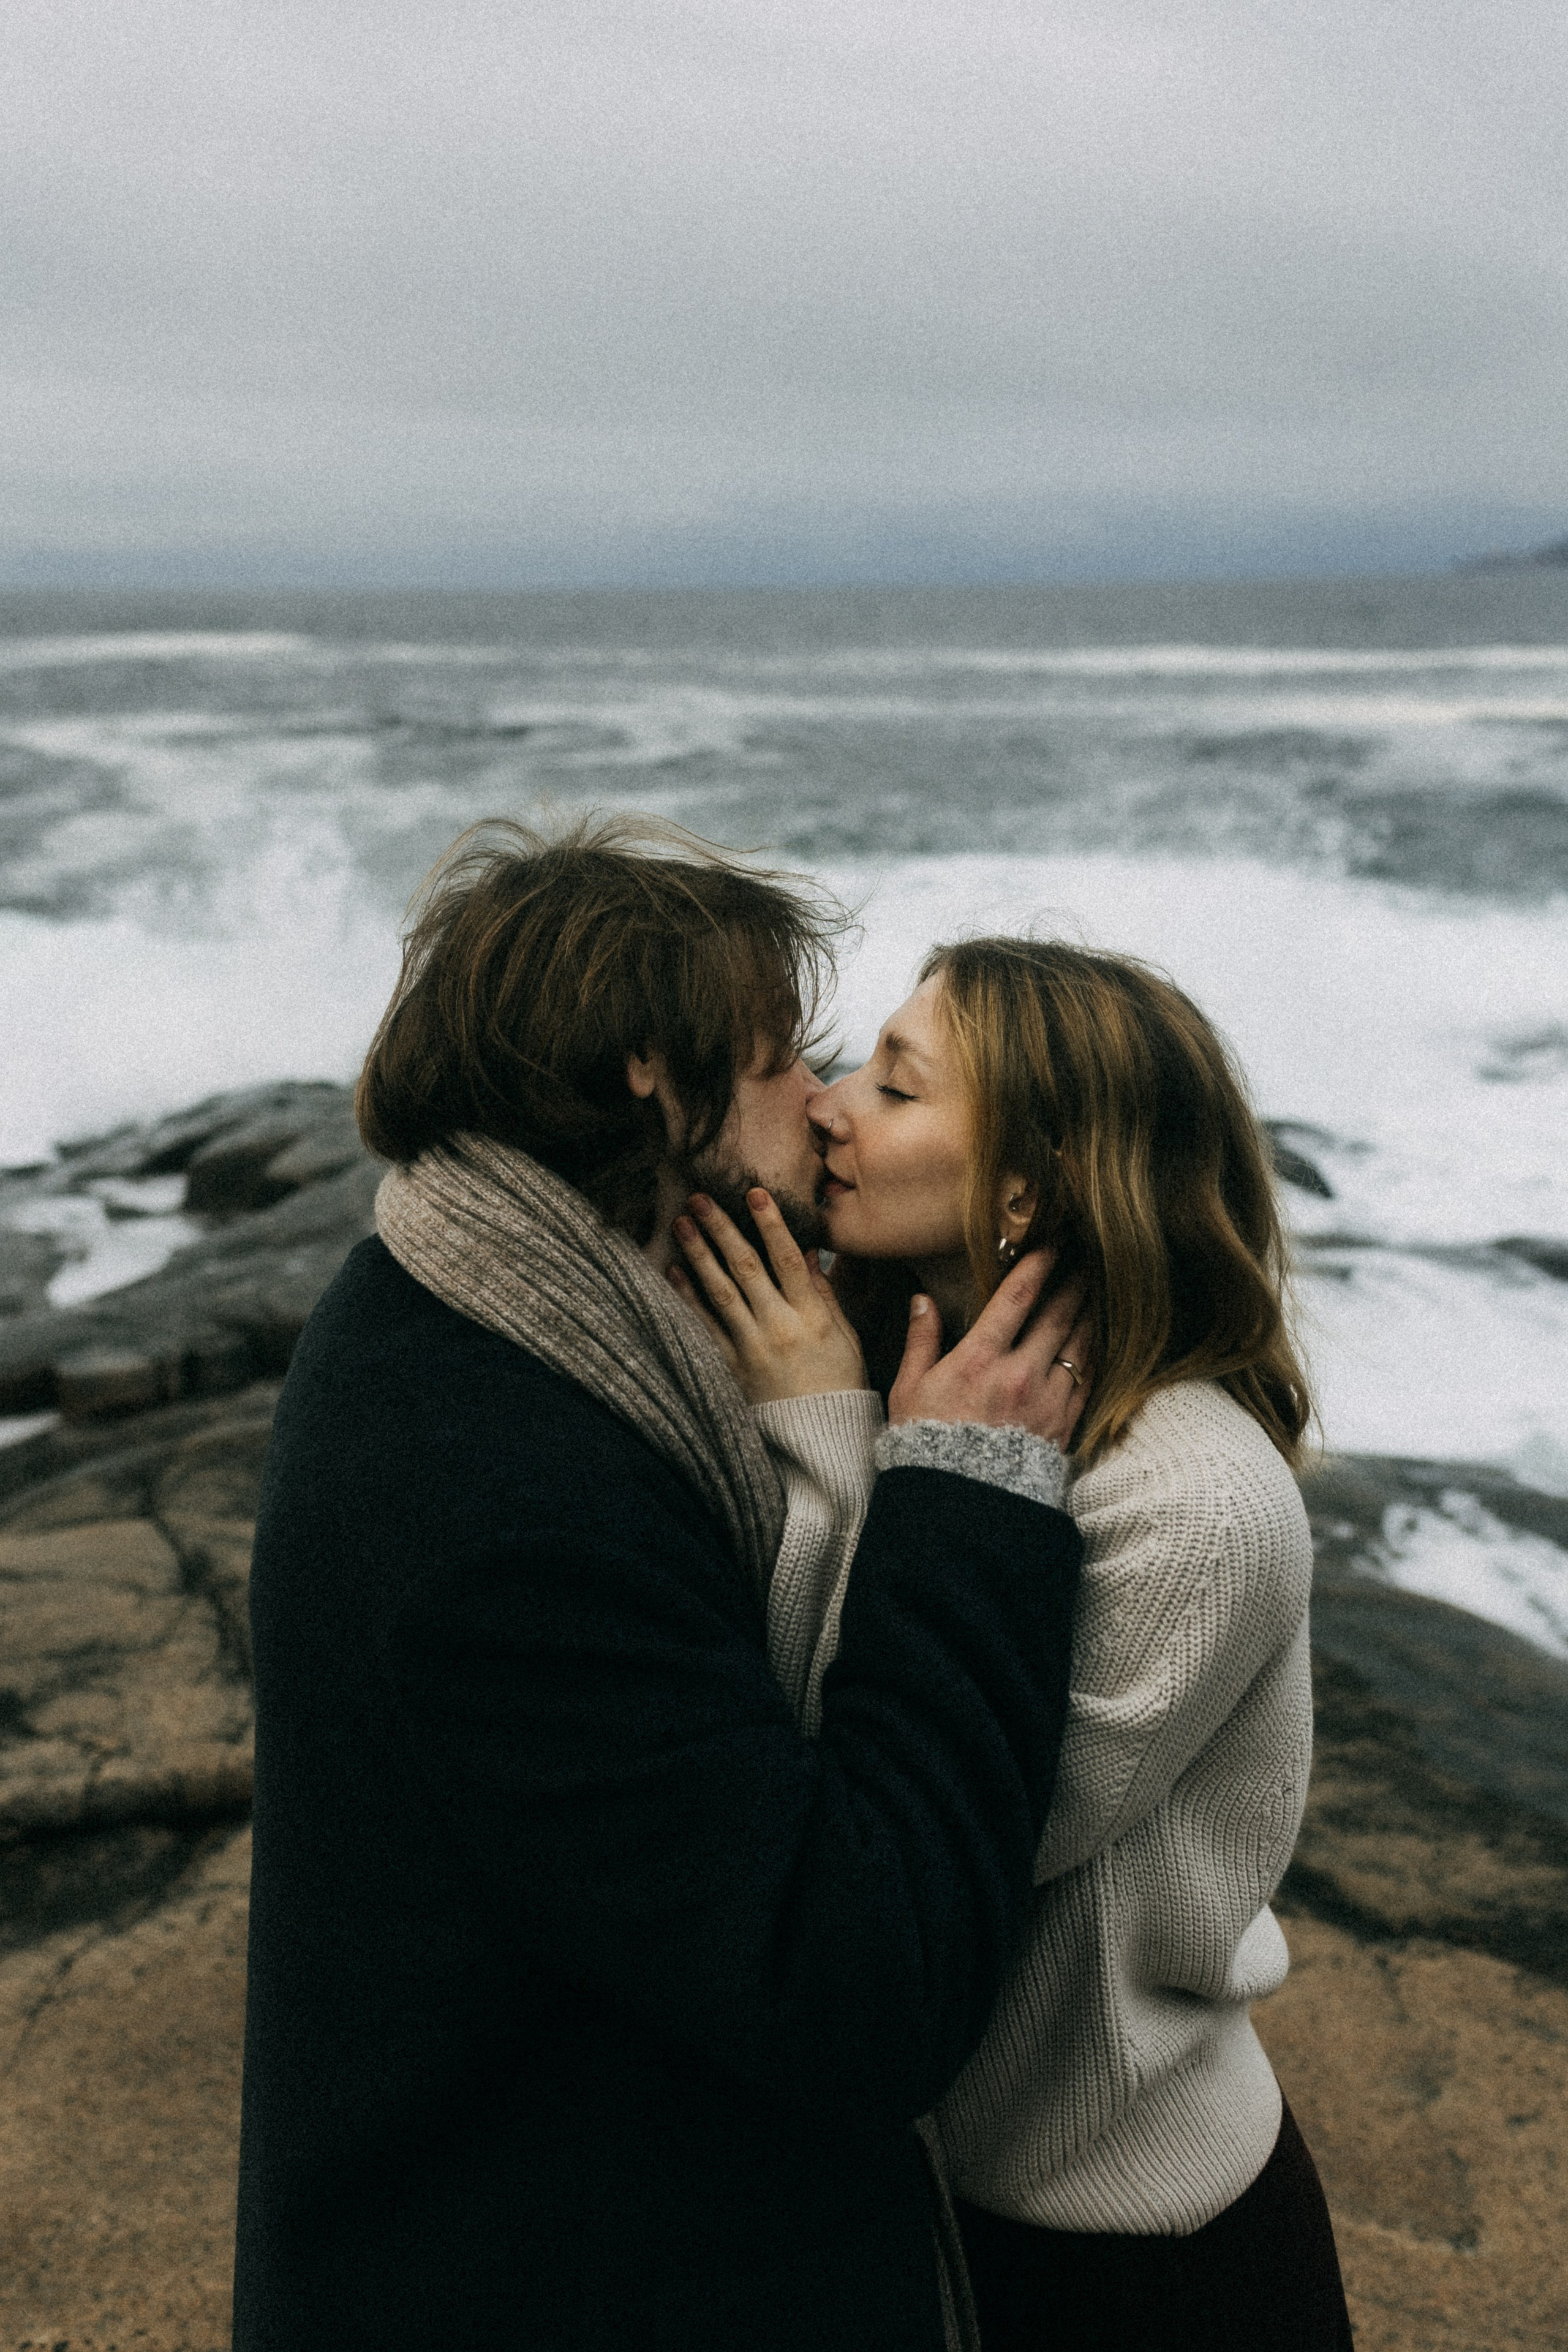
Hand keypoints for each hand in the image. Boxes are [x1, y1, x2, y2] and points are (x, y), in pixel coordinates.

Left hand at [669, 1190, 869, 1403]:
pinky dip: (688, 1297)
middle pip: (745, 1268)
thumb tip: (807, 1254)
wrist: (818, 1440)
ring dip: (698, 1254)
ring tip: (682, 1223)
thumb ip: (825, 1295)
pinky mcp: (731, 1367)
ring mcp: (750, 1348)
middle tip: (699, 1198)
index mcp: (811, 1317)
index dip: (771, 1224)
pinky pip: (705, 1326)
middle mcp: (778, 1327)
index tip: (754, 1193)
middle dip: (721, 1229)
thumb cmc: (839, 1384)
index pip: (788, 1260)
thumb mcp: (846, 1338)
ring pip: (719, 1291)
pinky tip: (674, 1272)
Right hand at [889, 1251, 1092, 1451]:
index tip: (1051, 1242)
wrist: (958, 1504)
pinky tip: (1096, 1339)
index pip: (1016, 1298)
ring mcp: (1047, 1400)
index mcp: (979, 1360)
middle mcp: (1019, 1374)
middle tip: (1089, 1254)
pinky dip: (1094, 1353)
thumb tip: (922, 1300)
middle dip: (1075, 1280)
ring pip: (1079, 1344)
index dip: (1037, 1264)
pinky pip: (1087, 1379)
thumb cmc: (925, 1444)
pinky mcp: (1063, 1424)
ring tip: (1099, 1288)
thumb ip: (920, 1341)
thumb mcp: (909, 1390)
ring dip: (1090, 1312)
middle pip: (1058, 1314)